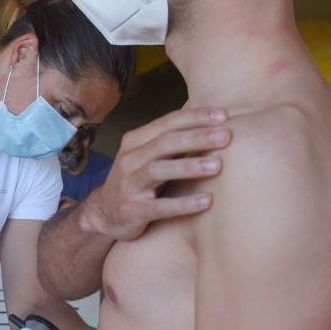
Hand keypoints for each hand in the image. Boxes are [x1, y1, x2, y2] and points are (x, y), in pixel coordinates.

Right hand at [82, 107, 231, 240]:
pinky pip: (159, 207)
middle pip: (164, 143)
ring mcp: (129, 185)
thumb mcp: (148, 156)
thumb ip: (173, 141)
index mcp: (135, 141)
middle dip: (196, 137)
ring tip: (218, 165)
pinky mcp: (132, 211)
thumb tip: (215, 122)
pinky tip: (207, 201)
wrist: (104, 214)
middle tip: (226, 136)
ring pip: (158, 170)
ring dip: (189, 166)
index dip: (195, 117)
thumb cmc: (138, 180)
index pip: (167, 123)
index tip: (224, 115)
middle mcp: (130, 160)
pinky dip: (183, 204)